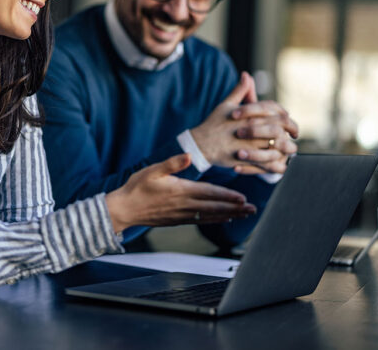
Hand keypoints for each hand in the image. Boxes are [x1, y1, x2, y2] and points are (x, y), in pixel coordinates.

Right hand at [105, 154, 256, 233]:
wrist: (124, 209)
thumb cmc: (136, 187)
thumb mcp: (152, 170)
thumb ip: (171, 163)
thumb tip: (187, 156)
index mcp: (181, 191)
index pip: (209, 194)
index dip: (227, 197)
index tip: (243, 198)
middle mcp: (185, 205)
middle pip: (215, 208)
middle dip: (235, 208)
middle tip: (253, 210)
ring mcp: (182, 215)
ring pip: (211, 216)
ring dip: (229, 215)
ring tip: (245, 215)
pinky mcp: (178, 220)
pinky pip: (201, 221)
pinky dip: (215, 220)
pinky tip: (224, 219)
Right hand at [190, 72, 298, 175]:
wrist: (200, 144)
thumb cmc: (214, 124)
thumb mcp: (226, 105)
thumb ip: (240, 91)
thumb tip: (246, 75)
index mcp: (250, 114)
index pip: (275, 111)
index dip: (286, 115)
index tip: (289, 119)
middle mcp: (252, 128)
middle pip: (280, 128)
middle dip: (291, 131)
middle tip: (294, 135)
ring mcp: (250, 144)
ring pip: (276, 146)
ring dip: (286, 149)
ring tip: (290, 150)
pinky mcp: (246, 159)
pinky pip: (266, 162)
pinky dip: (275, 163)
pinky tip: (279, 163)